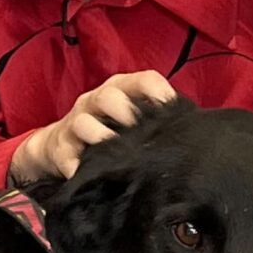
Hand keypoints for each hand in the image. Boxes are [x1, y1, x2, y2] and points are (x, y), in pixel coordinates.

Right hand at [11, 71, 175, 183]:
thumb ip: (155, 118)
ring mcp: (76, 123)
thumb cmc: (108, 128)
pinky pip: (65, 155)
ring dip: (99, 136)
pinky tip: (82, 173)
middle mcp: (96, 101)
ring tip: (114, 154)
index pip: (143, 80)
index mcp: (120, 90)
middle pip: (108, 96)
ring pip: (84, 123)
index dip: (159, 91)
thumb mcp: (131, 116)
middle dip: (125, 112)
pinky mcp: (60, 148)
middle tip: (139, 131)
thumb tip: (192, 128)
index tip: (172, 108)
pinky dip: (73, 164)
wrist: (61, 144)